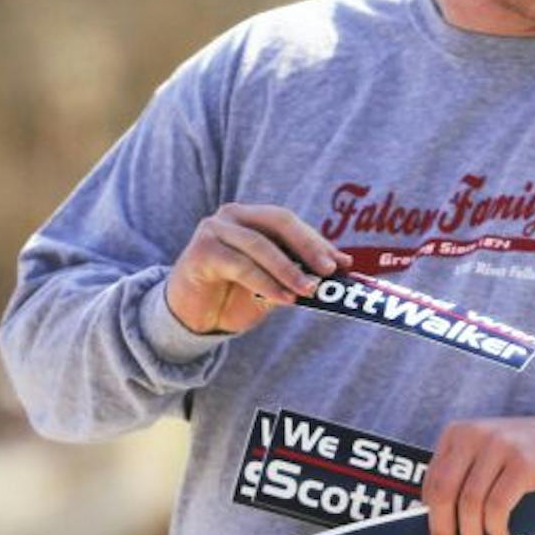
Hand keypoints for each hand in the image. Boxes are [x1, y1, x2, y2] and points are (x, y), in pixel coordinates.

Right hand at [163, 203, 347, 335]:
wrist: (191, 318)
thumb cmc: (234, 297)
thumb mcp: (273, 285)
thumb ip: (298, 273)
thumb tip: (341, 268)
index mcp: (252, 217)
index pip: (289, 222)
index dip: (317, 241)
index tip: (344, 264)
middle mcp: (232, 216)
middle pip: (277, 222)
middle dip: (307, 246)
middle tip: (330, 270)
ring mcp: (213, 230)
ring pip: (259, 245)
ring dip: (288, 269)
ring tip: (309, 291)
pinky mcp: (200, 252)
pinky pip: (240, 265)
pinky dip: (265, 282)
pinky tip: (283, 299)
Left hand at [420, 415, 534, 534]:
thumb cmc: (518, 455)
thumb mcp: (482, 456)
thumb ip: (460, 478)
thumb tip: (437, 526)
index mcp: (456, 434)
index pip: (431, 483)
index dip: (431, 519)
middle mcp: (473, 436)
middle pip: (444, 493)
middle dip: (443, 532)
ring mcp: (499, 446)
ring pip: (470, 502)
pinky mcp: (523, 462)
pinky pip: (497, 504)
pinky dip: (495, 526)